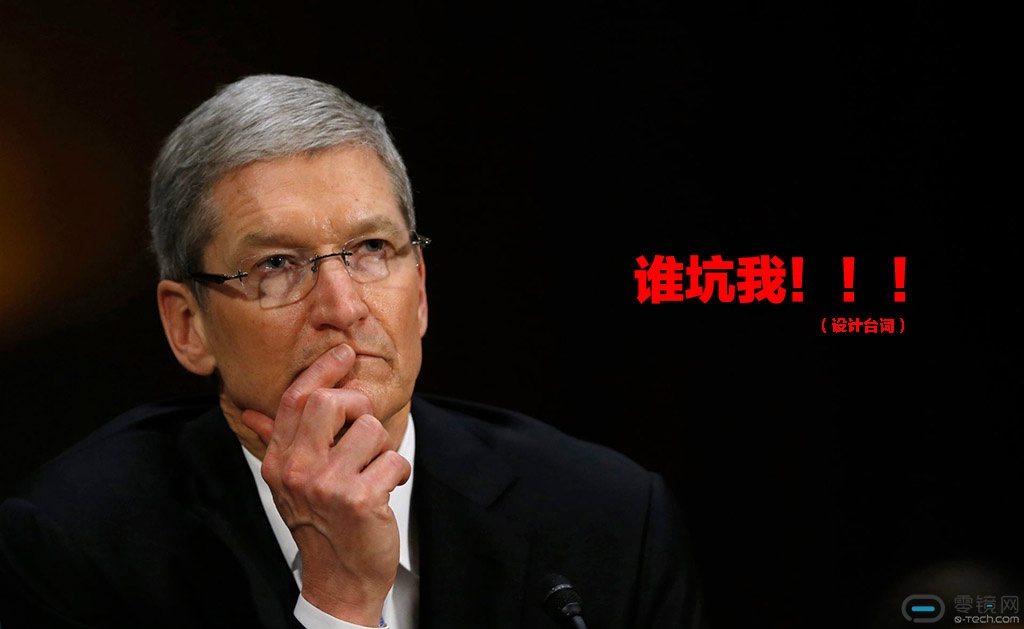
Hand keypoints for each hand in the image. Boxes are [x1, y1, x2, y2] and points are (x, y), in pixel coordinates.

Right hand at [241, 344, 411, 625]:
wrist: (340, 578)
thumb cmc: (321, 524)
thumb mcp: (289, 483)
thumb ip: (277, 442)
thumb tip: (252, 410)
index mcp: (280, 462)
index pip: (296, 400)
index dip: (322, 370)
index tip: (343, 354)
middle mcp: (298, 471)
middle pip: (331, 402)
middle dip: (358, 406)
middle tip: (364, 431)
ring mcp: (327, 486)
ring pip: (371, 430)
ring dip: (382, 449)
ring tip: (372, 472)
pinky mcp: (359, 500)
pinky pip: (393, 459)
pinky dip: (398, 471)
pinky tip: (385, 488)